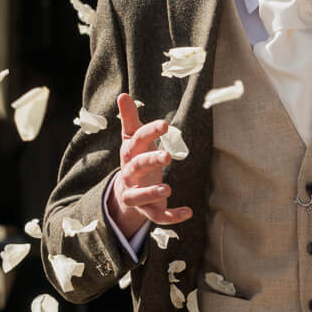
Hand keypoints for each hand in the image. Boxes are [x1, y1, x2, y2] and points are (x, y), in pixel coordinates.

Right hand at [108, 93, 191, 236]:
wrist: (125, 193)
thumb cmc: (134, 160)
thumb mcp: (131, 140)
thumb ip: (130, 119)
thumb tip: (123, 94)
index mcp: (129, 154)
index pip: (136, 141)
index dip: (149, 132)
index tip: (165, 124)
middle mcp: (130, 175)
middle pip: (136, 168)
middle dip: (150, 161)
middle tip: (167, 157)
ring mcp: (136, 194)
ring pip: (140, 196)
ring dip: (152, 193)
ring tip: (168, 188)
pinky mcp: (147, 211)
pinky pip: (157, 216)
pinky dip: (172, 216)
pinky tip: (189, 212)